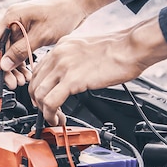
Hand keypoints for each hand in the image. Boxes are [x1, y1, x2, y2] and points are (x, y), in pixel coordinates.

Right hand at [0, 0, 116, 89]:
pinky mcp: (27, 34)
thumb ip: (21, 50)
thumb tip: (4, 64)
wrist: (77, 5)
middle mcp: (13, 22)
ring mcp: (20, 28)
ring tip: (22, 81)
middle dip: (6, 68)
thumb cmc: (62, 13)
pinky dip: (22, 63)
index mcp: (12, 16)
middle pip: (2, 49)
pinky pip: (20, 52)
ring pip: (10, 53)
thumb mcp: (41, 34)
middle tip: (12, 82)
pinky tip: (27, 73)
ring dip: (14, 68)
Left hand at [29, 17, 166, 124]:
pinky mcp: (72, 79)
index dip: (37, 88)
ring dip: (43, 111)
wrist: (132, 47)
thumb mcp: (86, 50)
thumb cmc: (118, 49)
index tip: (42, 99)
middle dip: (37, 102)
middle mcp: (58, 54)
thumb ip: (73, 61)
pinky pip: (50, 102)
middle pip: (34, 83)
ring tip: (54, 119)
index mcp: (61, 47)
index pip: (38, 70)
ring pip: (39, 94)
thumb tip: (69, 76)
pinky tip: (57, 119)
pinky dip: (50, 114)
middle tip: (46, 112)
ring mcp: (63, 66)